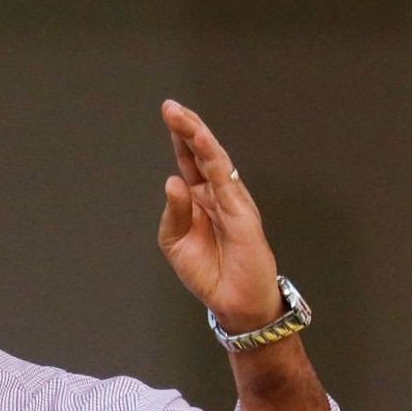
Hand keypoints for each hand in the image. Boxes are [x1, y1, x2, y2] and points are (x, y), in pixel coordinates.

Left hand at [158, 100, 282, 332]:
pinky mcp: (242, 214)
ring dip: (200, 138)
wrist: (234, 302)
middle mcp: (216, 195)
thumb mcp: (177, 243)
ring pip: (215, 161)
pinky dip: (214, 161)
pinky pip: (227, 182)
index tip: (169, 112)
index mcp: (199, 200)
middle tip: (171, 107)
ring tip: (184, 119)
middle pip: (201, 154)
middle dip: (187, 128)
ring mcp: (231, 201)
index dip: (179, 137)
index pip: (188, 161)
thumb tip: (172, 181)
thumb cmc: (208, 273)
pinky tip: (203, 144)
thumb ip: (174, 213)